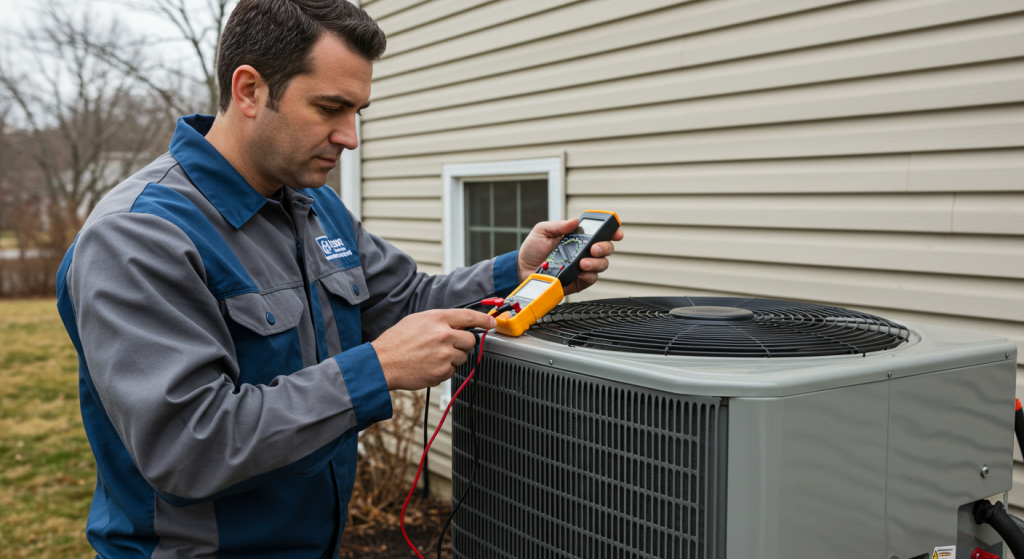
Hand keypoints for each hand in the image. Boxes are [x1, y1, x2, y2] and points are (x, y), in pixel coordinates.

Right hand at [371, 309, 495, 390]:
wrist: (382, 363)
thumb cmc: (396, 342)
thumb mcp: (417, 320)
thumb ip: (440, 320)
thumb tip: (458, 324)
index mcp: (437, 319)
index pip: (469, 316)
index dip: (484, 320)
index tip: (491, 323)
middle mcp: (444, 335)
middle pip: (470, 340)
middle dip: (462, 344)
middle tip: (447, 346)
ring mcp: (444, 354)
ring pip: (462, 357)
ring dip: (452, 358)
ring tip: (432, 356)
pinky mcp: (442, 371)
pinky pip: (452, 371)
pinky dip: (444, 370)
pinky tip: (428, 365)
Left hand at [517, 218, 623, 294]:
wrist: (522, 269)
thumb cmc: (532, 250)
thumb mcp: (542, 231)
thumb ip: (558, 226)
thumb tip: (574, 221)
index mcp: (578, 238)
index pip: (600, 233)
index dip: (611, 231)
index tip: (616, 231)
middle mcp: (583, 252)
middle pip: (606, 249)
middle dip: (605, 247)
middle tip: (594, 248)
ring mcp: (582, 267)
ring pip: (602, 265)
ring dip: (596, 263)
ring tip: (583, 262)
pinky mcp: (578, 281)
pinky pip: (591, 279)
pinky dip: (589, 275)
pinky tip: (581, 272)